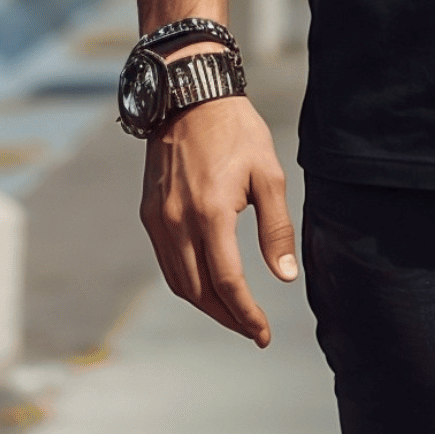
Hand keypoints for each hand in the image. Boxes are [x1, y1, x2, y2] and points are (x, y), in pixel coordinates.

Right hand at [140, 93, 295, 346]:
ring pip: (178, 281)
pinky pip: (167, 262)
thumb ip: (277, 227)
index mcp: (212, 214)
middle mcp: (178, 223)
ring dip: (205, 304)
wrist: (190, 99)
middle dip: (226, 316)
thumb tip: (285, 276)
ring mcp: (158, 221)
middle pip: (198, 291)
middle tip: (251, 330)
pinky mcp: (149, 215)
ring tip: (234, 313)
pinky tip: (208, 284)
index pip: (227, 281)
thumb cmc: (238, 132)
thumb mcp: (269, 174)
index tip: (263, 334)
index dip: (246, 313)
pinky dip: (187, 281)